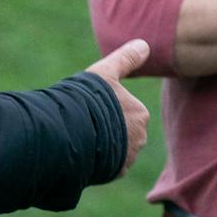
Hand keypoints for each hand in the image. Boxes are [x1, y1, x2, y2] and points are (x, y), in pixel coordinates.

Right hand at [86, 39, 150, 179]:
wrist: (71, 135)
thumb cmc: (88, 100)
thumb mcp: (105, 73)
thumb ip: (126, 59)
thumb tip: (145, 44)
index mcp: (140, 113)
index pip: (125, 109)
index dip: (105, 106)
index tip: (90, 105)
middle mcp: (140, 137)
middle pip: (122, 130)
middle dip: (106, 127)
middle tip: (84, 121)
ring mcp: (128, 157)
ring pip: (115, 148)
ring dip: (102, 144)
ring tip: (82, 136)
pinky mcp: (115, 172)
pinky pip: (109, 164)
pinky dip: (99, 159)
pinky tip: (83, 151)